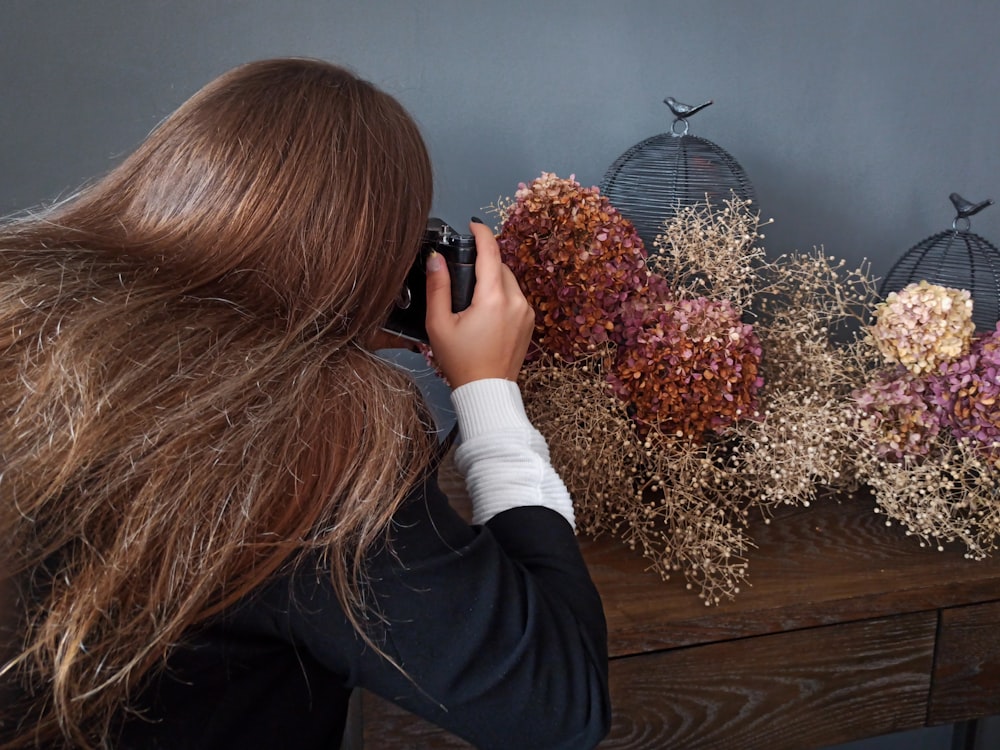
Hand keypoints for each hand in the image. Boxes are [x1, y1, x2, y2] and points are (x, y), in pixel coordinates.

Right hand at [425, 221, 533, 387]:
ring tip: (472, 296)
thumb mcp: (439, 324)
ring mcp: (526, 312)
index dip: (481, 233)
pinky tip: (485, 310)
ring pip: (509, 281)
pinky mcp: (530, 322)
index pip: (491, 252)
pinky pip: (516, 296)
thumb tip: (435, 258)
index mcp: (493, 298)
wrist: (487, 391)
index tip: (472, 225)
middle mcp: (516, 301)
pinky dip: (502, 294)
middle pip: (500, 265)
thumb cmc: (461, 362)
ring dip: (493, 279)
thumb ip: (437, 286)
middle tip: (462, 273)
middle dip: (483, 262)